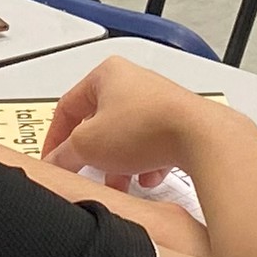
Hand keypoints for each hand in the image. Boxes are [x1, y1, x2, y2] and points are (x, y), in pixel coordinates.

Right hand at [39, 55, 206, 188]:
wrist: (201, 138)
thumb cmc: (150, 127)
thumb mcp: (88, 145)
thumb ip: (65, 154)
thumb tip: (56, 162)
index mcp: (107, 74)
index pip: (67, 107)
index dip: (55, 138)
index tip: (54, 159)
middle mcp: (134, 82)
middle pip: (99, 123)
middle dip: (93, 154)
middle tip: (85, 170)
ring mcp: (158, 102)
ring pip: (126, 137)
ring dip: (118, 163)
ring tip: (118, 182)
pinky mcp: (178, 123)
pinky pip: (152, 145)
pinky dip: (145, 164)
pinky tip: (146, 178)